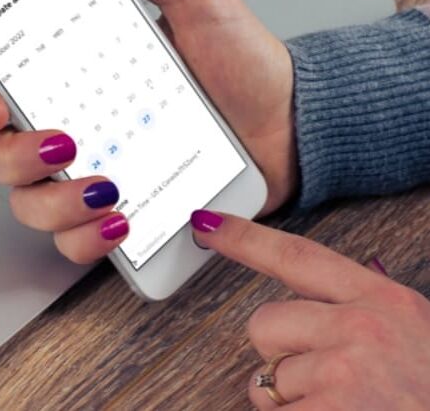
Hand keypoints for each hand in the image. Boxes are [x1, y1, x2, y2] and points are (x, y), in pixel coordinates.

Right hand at [0, 0, 297, 262]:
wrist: (291, 123)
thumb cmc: (242, 63)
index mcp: (71, 80)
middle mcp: (69, 131)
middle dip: (15, 157)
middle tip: (65, 143)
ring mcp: (89, 178)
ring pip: (28, 206)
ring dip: (56, 203)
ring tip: (109, 188)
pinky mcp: (117, 216)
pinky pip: (75, 243)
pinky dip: (88, 238)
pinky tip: (121, 218)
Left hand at [191, 209, 429, 409]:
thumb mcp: (417, 342)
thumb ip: (364, 319)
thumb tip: (306, 307)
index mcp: (386, 303)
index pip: (299, 257)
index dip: (247, 239)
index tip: (207, 224)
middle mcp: (362, 329)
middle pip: (263, 324)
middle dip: (280, 357)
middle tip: (330, 387)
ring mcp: (343, 374)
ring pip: (264, 381)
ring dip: (290, 405)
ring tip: (346, 410)